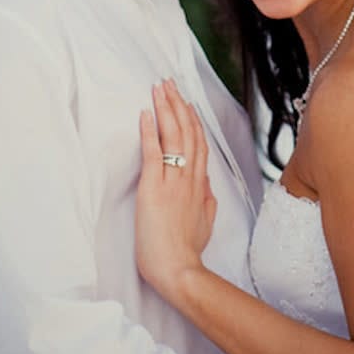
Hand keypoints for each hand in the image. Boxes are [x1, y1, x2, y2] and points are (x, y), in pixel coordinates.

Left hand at [135, 79, 216, 302]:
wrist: (179, 270)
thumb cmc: (187, 252)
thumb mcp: (205, 223)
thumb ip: (207, 201)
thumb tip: (207, 188)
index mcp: (200, 186)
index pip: (199, 144)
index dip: (193, 120)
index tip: (187, 101)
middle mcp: (190, 179)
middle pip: (188, 132)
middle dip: (179, 104)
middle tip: (170, 83)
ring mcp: (173, 182)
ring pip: (174, 136)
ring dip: (167, 109)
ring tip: (160, 88)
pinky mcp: (154, 188)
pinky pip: (154, 153)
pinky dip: (150, 131)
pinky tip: (146, 113)